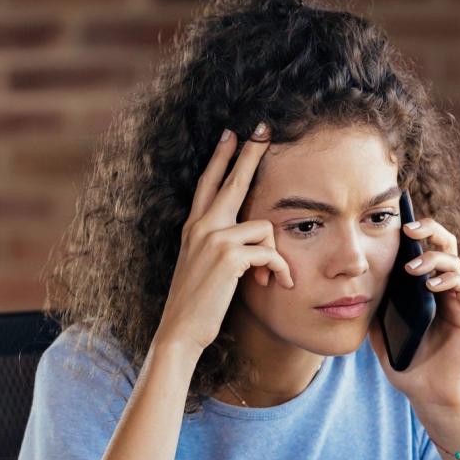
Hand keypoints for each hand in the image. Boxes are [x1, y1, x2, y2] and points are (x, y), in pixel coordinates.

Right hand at [154, 123, 292, 358]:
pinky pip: (269, 252)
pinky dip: (279, 270)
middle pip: (232, 180)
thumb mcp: (205, 267)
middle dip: (250, 153)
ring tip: (272, 279)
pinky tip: (277, 284)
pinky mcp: (229, 256)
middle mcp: (201, 226)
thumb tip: (253, 240)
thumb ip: (222, 246)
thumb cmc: (197, 304)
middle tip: (263, 129)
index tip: (230, 134)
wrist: (180, 330)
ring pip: (263, 228)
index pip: (208, 183)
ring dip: (275, 256)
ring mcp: (213, 238)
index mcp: (194, 227)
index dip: (220, 157)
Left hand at [368, 215, 459, 413]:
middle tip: (409, 230)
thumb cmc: (407, 364)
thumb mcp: (381, 332)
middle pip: (443, 244)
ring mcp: (457, 299)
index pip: (422, 249)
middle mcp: (442, 288)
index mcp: (423, 288)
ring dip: (433, 258)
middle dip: (428, 230)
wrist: (429, 394)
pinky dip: (449, 279)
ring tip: (413, 268)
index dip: (413, 233)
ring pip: (453, 260)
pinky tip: (432, 286)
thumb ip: (374, 309)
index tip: (394, 222)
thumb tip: (356, 287)